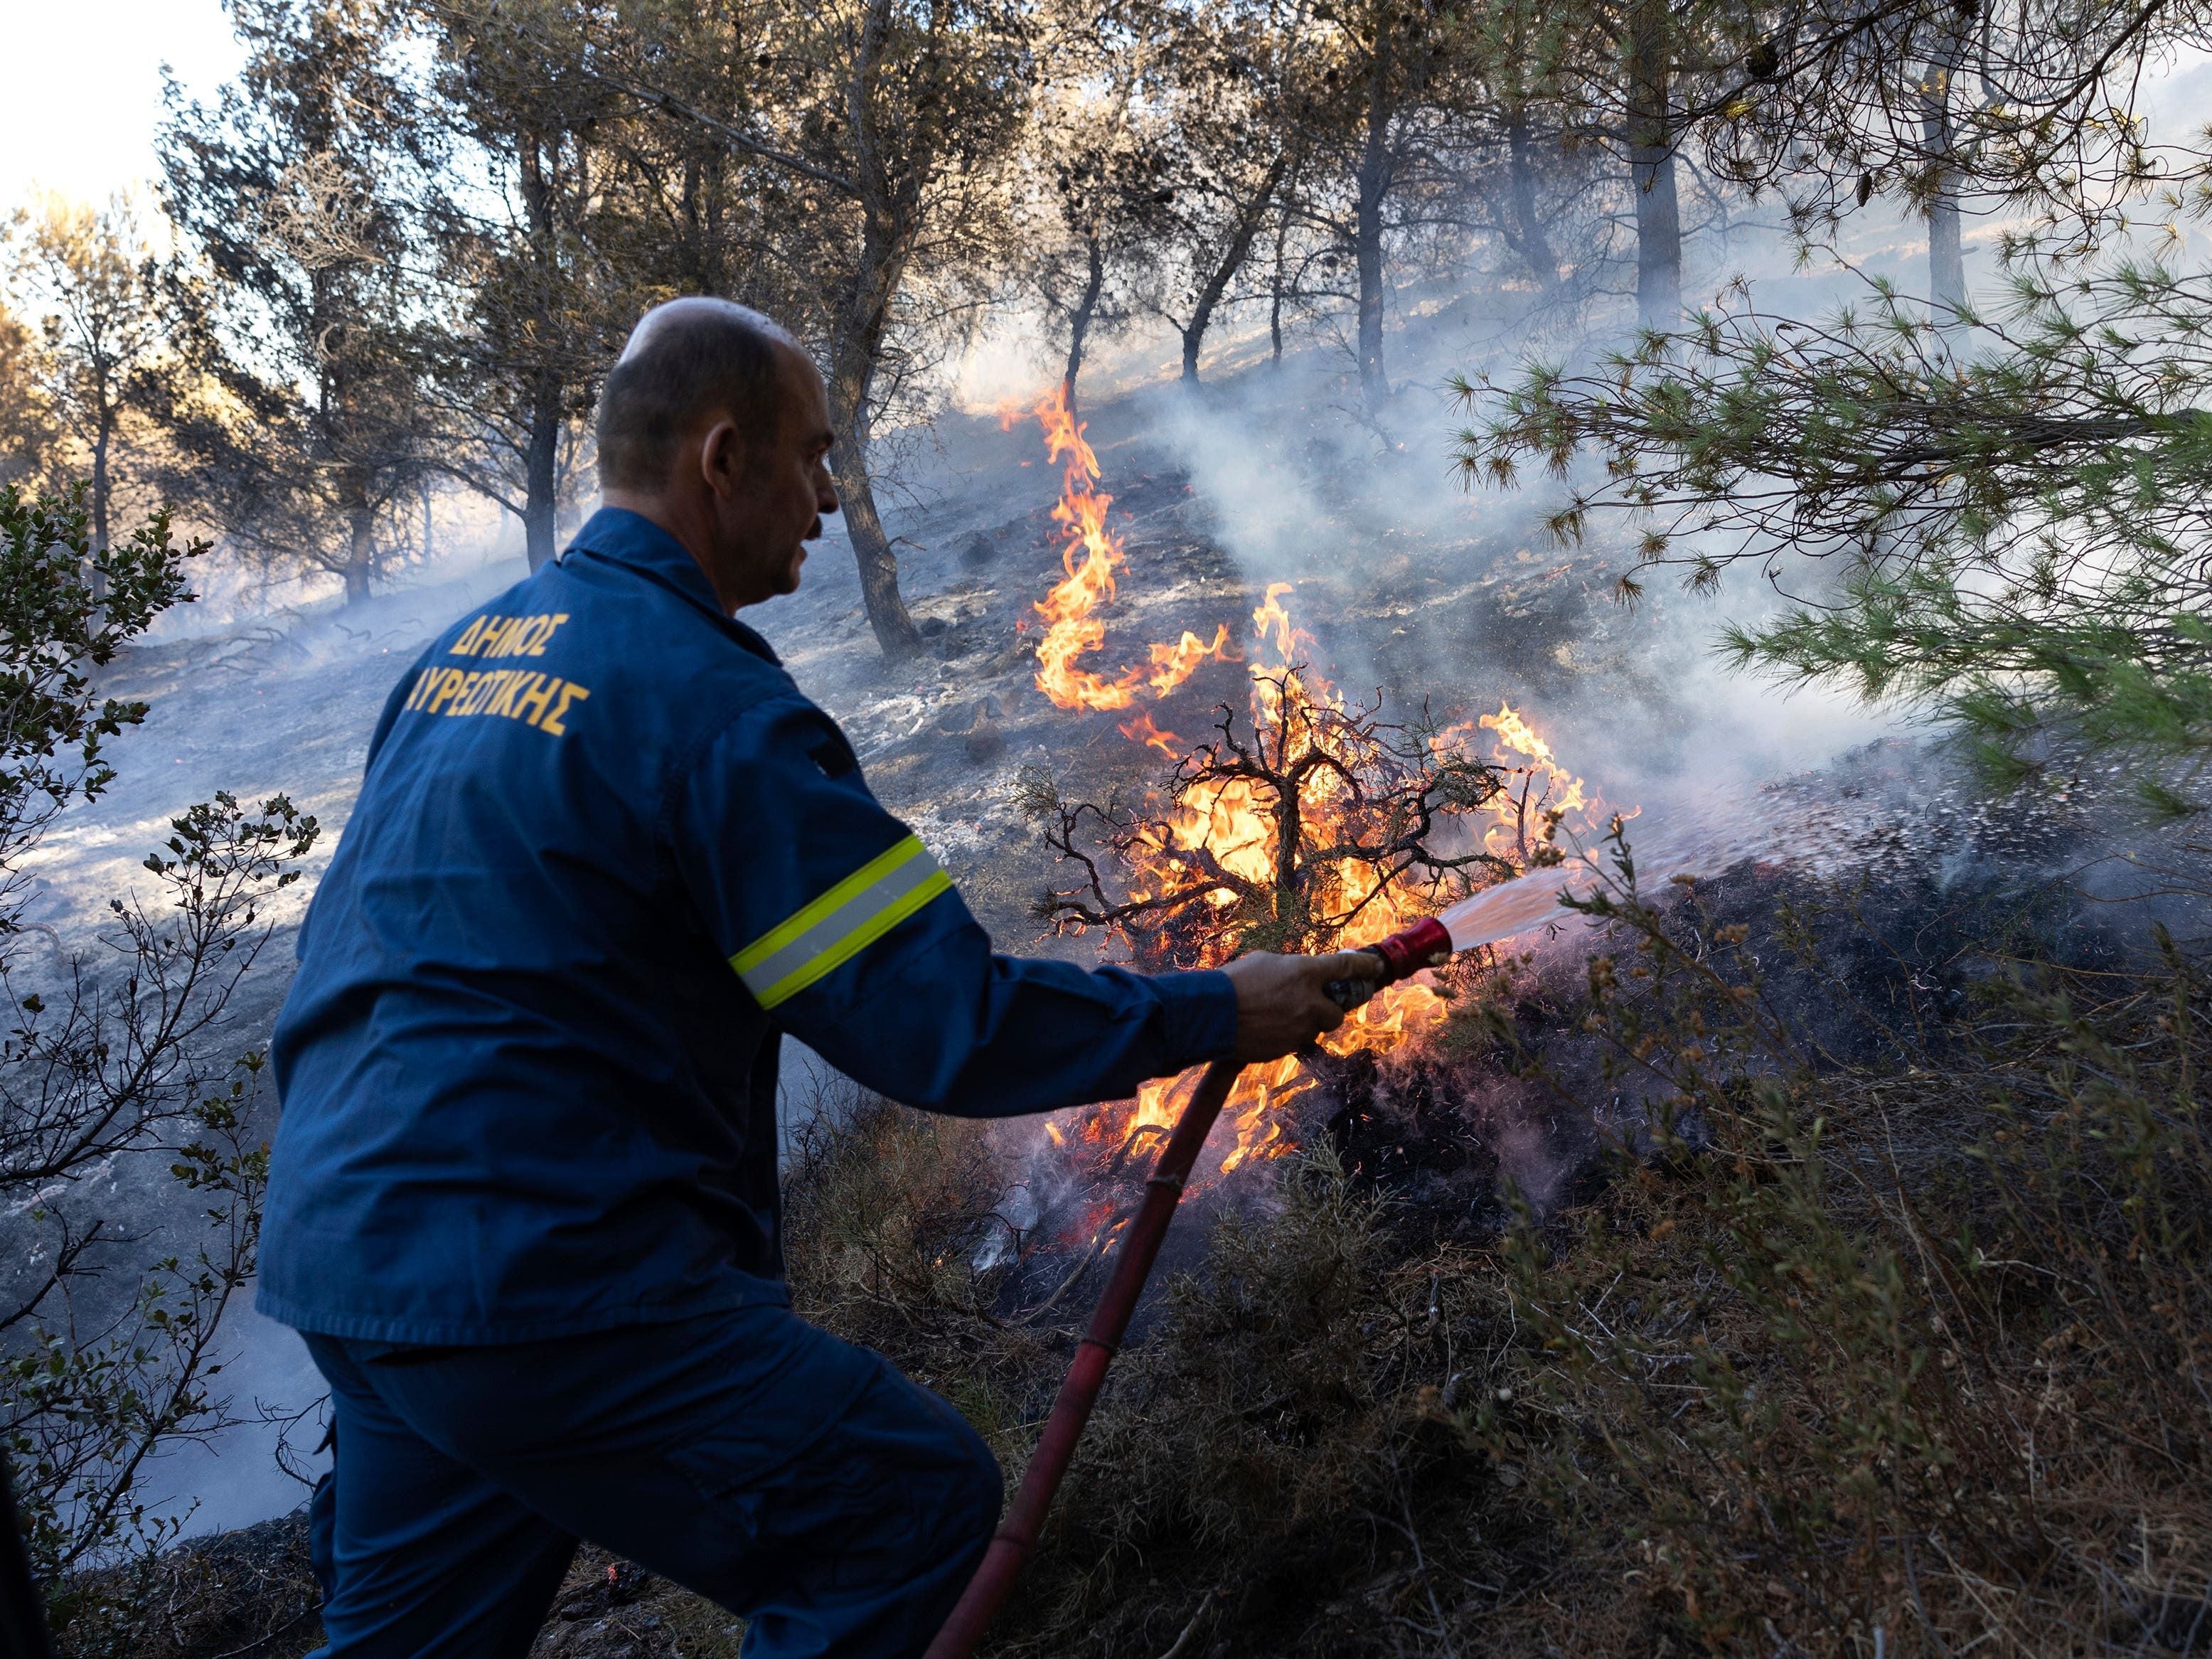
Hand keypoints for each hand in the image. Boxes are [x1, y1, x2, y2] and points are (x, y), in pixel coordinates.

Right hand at [1221, 950, 1379, 1061]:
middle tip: (1311, 1006)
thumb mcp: (1264, 962)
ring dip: (1302, 1024)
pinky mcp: (1286, 1048)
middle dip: (1328, 1011)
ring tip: (1275, 1017)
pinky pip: (1293, 1042)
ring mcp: (1299, 1028)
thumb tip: (1298, 976)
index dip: (1363, 968)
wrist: (1211, 1014)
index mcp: (1304, 972)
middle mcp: (1309, 1001)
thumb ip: (1290, 969)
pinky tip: (1264, 1028)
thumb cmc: (1233, 981)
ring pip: (1313, 1030)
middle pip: (1336, 1013)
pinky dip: (1284, 1036)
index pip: (1344, 967)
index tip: (1375, 969)